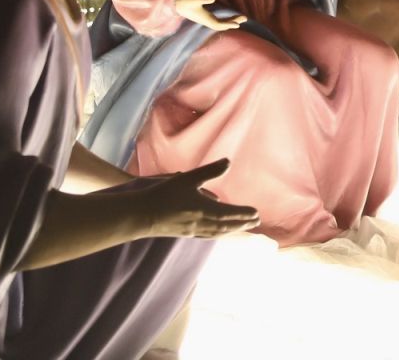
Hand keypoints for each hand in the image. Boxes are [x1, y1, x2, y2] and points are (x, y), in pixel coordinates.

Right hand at [132, 160, 260, 240]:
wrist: (142, 215)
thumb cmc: (165, 194)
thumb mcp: (188, 178)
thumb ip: (209, 171)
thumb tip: (228, 162)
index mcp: (207, 210)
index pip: (232, 213)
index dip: (245, 214)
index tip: (256, 214)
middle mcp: (203, 223)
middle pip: (228, 225)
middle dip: (242, 224)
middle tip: (255, 223)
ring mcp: (193, 231)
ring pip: (218, 232)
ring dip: (232, 230)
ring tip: (241, 228)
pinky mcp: (184, 233)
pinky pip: (207, 235)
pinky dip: (218, 234)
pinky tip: (216, 232)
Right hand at [175, 0, 244, 31]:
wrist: (178, 4)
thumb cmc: (185, 1)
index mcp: (204, 18)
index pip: (218, 24)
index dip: (227, 24)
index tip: (237, 24)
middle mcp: (207, 21)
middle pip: (222, 25)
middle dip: (233, 22)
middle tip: (245, 18)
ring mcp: (207, 20)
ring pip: (221, 24)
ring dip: (231, 21)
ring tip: (242, 18)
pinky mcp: (206, 17)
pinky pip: (219, 21)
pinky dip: (226, 20)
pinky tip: (233, 18)